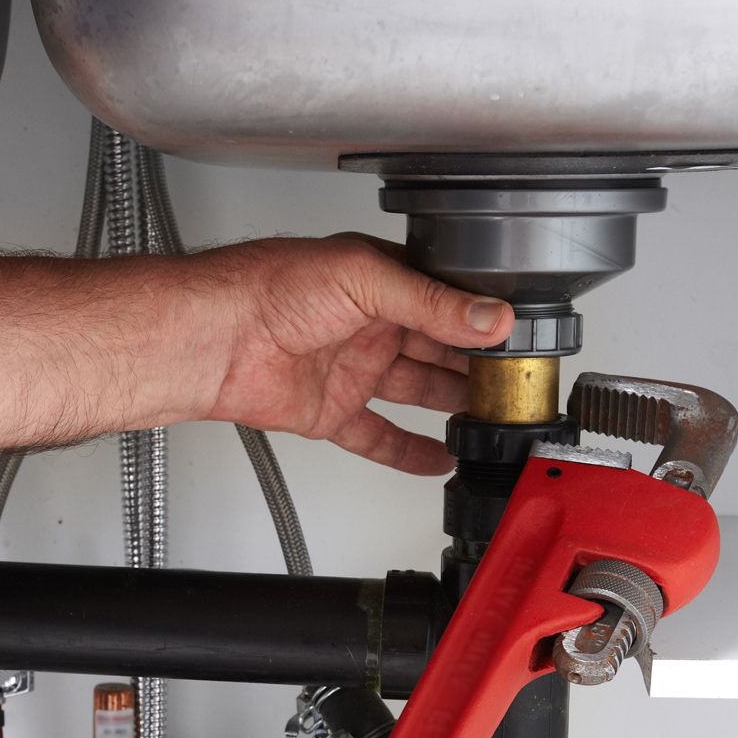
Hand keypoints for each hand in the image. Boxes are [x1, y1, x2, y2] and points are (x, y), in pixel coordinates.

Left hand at [186, 236, 514, 473]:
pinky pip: (376, 435)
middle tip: (517, 387)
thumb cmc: (267, 287)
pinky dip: (406, 451)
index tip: (522, 343)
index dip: (483, 323)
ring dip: (452, 407)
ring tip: (491, 421)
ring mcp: (351, 369)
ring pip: (416, 391)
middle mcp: (369, 324)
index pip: (448, 302)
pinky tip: (437, 459)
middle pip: (439, 351)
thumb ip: (430, 301)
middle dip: (478, 369)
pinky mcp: (330, 411)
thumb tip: (490, 317)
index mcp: (381, 281)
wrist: (215, 339)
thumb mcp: (363, 278)